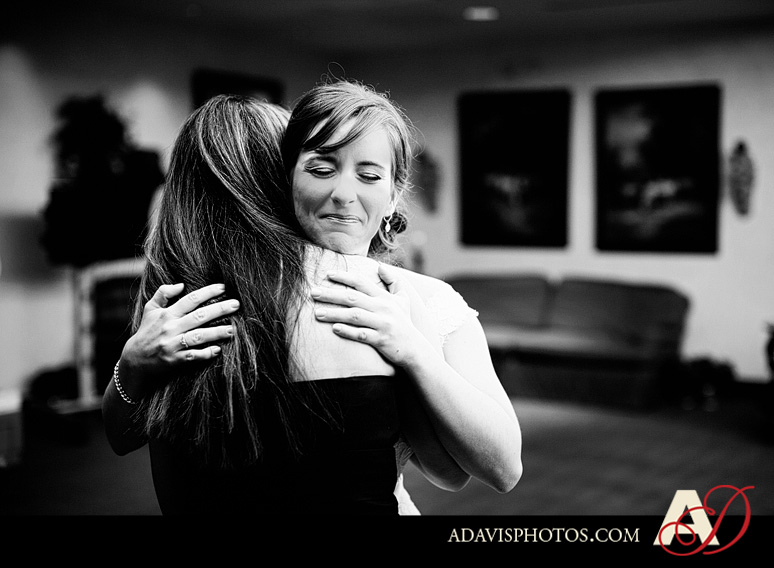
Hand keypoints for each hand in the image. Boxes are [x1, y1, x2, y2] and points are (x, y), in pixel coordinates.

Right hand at [119, 283, 238, 394]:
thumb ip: (163, 293)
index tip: (223, 287)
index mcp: (167, 314)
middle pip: (199, 316)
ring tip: (233, 329)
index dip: (207, 292)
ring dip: (217, 333)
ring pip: (199, 337)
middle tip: (236, 305)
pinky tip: (218, 349)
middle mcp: (171, 328)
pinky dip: (206, 353)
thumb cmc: (147, 331)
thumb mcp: (150, 309)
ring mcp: (173, 344)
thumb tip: (181, 284)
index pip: (190, 300)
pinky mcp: (175, 360)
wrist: (135, 359)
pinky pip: (193, 356)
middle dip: (219, 309)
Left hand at [310, 264, 428, 366]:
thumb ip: (393, 281)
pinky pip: (361, 334)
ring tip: (317, 313)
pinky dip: (348, 331)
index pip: (361, 282)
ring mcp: (382, 324)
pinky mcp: (381, 339)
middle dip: (331, 294)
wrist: (415, 348)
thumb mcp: (402, 299)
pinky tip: (334, 329)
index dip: (344, 277)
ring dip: (334, 313)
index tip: (327, 274)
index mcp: (384, 298)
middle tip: (312, 292)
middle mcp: (382, 308)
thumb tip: (380, 266)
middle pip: (352, 298)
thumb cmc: (404, 323)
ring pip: (354, 316)